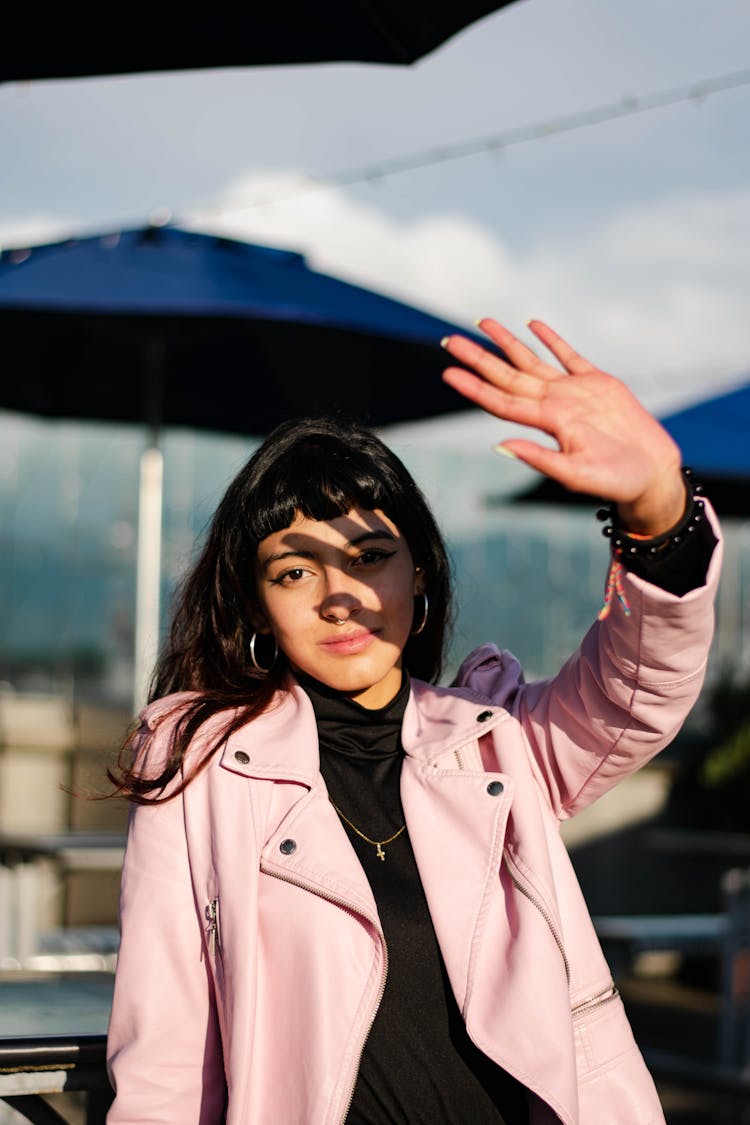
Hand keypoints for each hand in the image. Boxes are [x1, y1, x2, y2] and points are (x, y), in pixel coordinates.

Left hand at [441, 318, 685, 536]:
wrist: (652, 475)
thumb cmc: (615, 482)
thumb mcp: (575, 474)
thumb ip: (539, 459)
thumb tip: (499, 446)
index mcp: (547, 423)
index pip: (501, 401)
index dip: (474, 387)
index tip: (447, 373)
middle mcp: (554, 404)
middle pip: (507, 375)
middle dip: (478, 358)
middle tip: (449, 340)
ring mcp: (574, 391)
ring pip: (532, 360)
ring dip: (507, 342)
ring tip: (483, 323)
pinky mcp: (598, 383)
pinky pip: (569, 355)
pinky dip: (551, 339)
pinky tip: (532, 325)